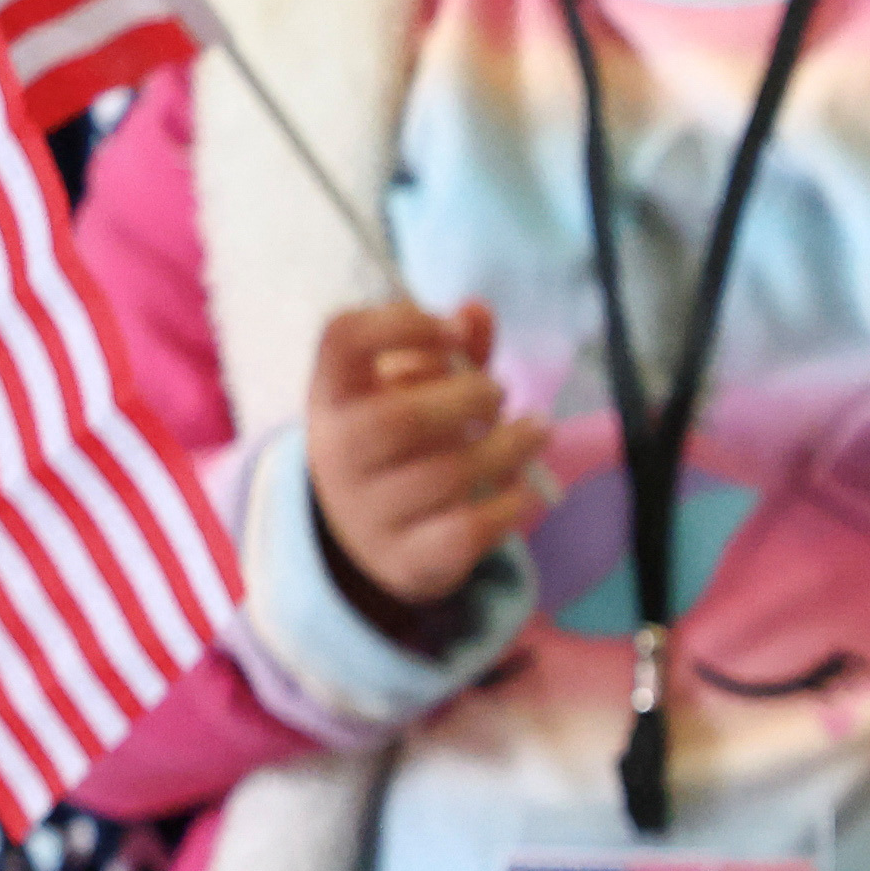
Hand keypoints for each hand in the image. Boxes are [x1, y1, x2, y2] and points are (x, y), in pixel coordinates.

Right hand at [304, 300, 551, 637]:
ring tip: (537, 430)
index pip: (341, 340)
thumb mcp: (412, 392)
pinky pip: (466, 529)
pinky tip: (522, 488)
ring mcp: (366, 511)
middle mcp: (336, 451)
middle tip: (499, 393)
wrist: (368, 538)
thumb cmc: (399, 444)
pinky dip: (508, 505)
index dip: (401, 324)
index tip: (455, 333)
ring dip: (508, 447)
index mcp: (332, 394)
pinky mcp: (406, 558)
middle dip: (468, 398)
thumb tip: (476, 312)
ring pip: (446, 475)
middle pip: (399, 418)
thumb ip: (449, 351)